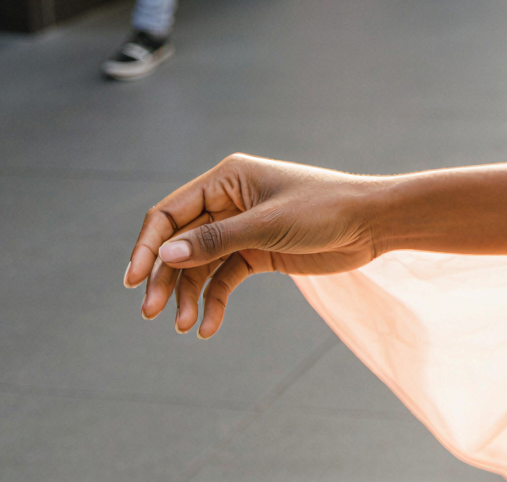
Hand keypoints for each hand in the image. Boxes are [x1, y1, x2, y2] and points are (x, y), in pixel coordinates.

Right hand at [124, 154, 384, 338]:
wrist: (373, 224)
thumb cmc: (323, 210)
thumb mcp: (266, 226)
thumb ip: (215, 242)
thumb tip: (164, 256)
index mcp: (227, 178)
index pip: (170, 212)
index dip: (147, 246)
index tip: (133, 282)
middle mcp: (228, 201)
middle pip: (179, 242)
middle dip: (164, 277)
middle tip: (150, 313)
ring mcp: (242, 228)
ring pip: (198, 265)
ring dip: (188, 295)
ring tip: (185, 326)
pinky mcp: (257, 252)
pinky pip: (223, 278)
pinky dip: (214, 302)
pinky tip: (208, 327)